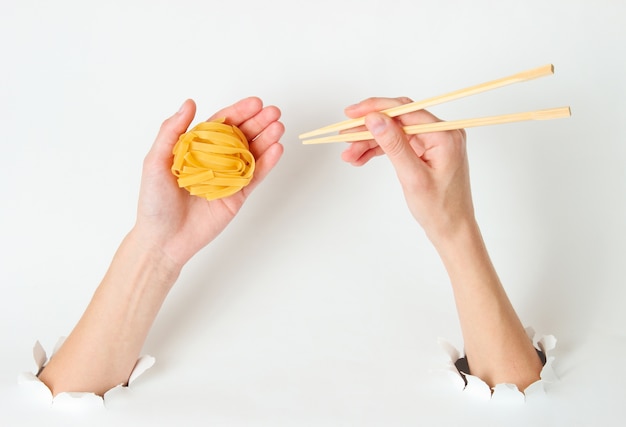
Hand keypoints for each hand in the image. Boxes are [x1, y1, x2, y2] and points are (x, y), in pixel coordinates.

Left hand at [133, 97, 284, 269]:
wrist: (164, 240)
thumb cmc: (154, 202)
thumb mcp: (155, 161)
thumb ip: (171, 131)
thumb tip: (189, 103)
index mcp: (196, 148)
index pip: (221, 124)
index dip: (239, 112)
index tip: (255, 103)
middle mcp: (215, 160)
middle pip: (241, 136)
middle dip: (258, 122)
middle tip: (274, 112)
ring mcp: (229, 177)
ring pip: (252, 154)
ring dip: (267, 140)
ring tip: (278, 127)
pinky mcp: (238, 195)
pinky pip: (255, 176)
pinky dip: (267, 163)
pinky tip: (276, 149)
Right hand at [341, 97, 473, 241]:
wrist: (452, 229)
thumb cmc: (439, 208)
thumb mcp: (412, 176)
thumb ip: (393, 145)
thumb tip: (375, 119)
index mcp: (444, 134)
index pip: (404, 110)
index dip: (375, 108)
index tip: (351, 114)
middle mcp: (441, 132)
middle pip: (397, 119)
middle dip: (369, 128)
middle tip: (345, 137)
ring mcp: (434, 141)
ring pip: (395, 132)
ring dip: (371, 141)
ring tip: (350, 154)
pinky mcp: (427, 151)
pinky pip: (399, 143)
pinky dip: (380, 149)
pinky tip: (362, 157)